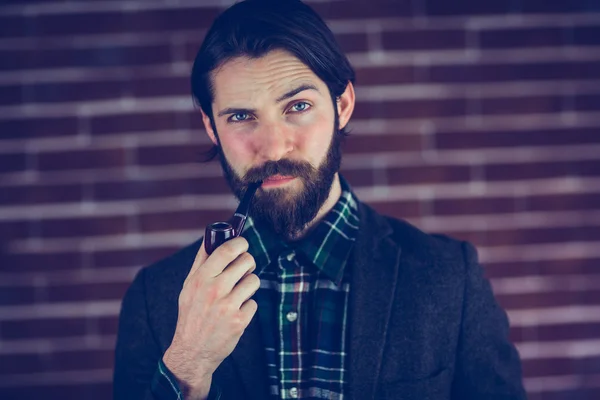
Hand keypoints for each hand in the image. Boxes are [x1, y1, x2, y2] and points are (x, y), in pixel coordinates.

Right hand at [162, 237, 258, 398]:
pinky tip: (235, 313)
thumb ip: (201, 261)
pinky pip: (254, 302)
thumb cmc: (191, 314)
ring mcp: (228, 306)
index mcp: (201, 278)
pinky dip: (247, 307)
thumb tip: (211, 237)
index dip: (240, 243)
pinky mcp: (240, 321)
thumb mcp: (189, 286)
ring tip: (238, 293)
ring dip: (249, 286)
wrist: (192, 351)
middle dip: (248, 264)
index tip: (243, 245)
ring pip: (254, 280)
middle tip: (243, 270)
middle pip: (247, 261)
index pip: (227, 250)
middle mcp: (215, 290)